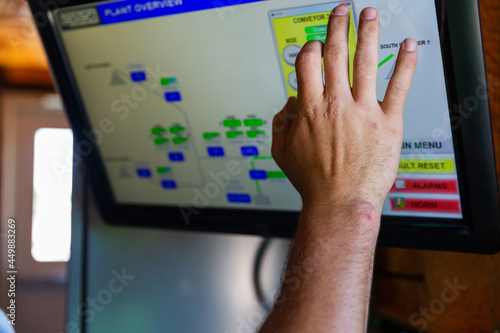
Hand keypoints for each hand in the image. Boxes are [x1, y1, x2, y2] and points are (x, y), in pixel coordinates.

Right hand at [271, 6, 416, 213]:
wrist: (339, 202)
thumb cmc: (313, 181)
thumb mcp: (282, 152)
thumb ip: (280, 123)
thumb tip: (288, 106)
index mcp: (310, 108)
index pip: (308, 62)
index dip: (311, 48)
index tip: (315, 46)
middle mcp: (336, 103)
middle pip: (336, 52)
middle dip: (338, 26)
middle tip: (341, 10)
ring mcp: (363, 111)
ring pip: (366, 61)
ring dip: (367, 32)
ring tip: (369, 14)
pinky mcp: (388, 122)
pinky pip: (399, 87)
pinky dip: (405, 63)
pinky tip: (407, 46)